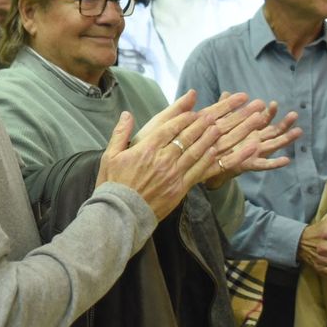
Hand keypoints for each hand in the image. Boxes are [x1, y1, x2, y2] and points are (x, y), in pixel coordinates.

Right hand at [99, 106, 220, 221]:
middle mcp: (163, 159)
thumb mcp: (109, 156)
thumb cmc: (113, 184)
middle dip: (199, 125)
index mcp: (146, 149)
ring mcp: (173, 174)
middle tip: (210, 115)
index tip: (192, 112)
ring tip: (217, 129)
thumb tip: (126, 114)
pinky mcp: (179, 189)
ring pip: (195, 152)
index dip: (183, 118)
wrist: (121, 214)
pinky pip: (197, 171)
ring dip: (207, 139)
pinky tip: (213, 152)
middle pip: (185, 137)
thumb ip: (120, 133)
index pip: (170, 128)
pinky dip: (206, 160)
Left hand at [205, 98, 302, 185]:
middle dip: (285, 123)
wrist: (210, 162)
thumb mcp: (221, 123)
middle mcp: (257, 141)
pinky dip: (276, 163)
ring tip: (299, 131)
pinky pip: (265, 164)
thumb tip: (226, 93)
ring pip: (274, 144)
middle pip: (274, 131)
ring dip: (287, 139)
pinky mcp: (250, 164)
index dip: (270, 112)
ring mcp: (255, 153)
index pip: (264, 119)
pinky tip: (287, 160)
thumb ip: (225, 109)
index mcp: (251, 130)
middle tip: (294, 114)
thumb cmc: (217, 141)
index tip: (274, 103)